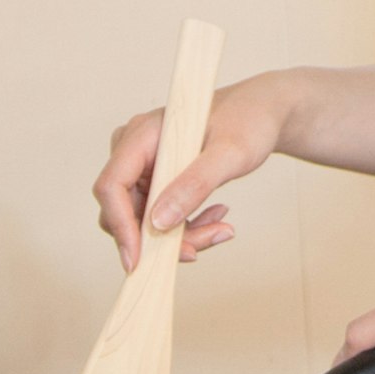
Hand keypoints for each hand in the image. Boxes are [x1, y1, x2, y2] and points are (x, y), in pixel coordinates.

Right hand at [93, 71, 297, 269]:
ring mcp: (145, 166)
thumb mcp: (230, 153)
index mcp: (143, 134)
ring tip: (221, 229)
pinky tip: (216, 218)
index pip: (111, 185)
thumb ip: (195, 184)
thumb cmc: (248, 121)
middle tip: (201, 247)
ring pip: (144, 220)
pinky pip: (159, 217)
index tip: (137, 261)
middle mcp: (136, 150)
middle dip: (160, 237)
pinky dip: (186, 227)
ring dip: (180, 235)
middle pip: (126, 210)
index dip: (120, 225)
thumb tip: (158, 222)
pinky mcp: (158, 180)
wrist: (263, 113)